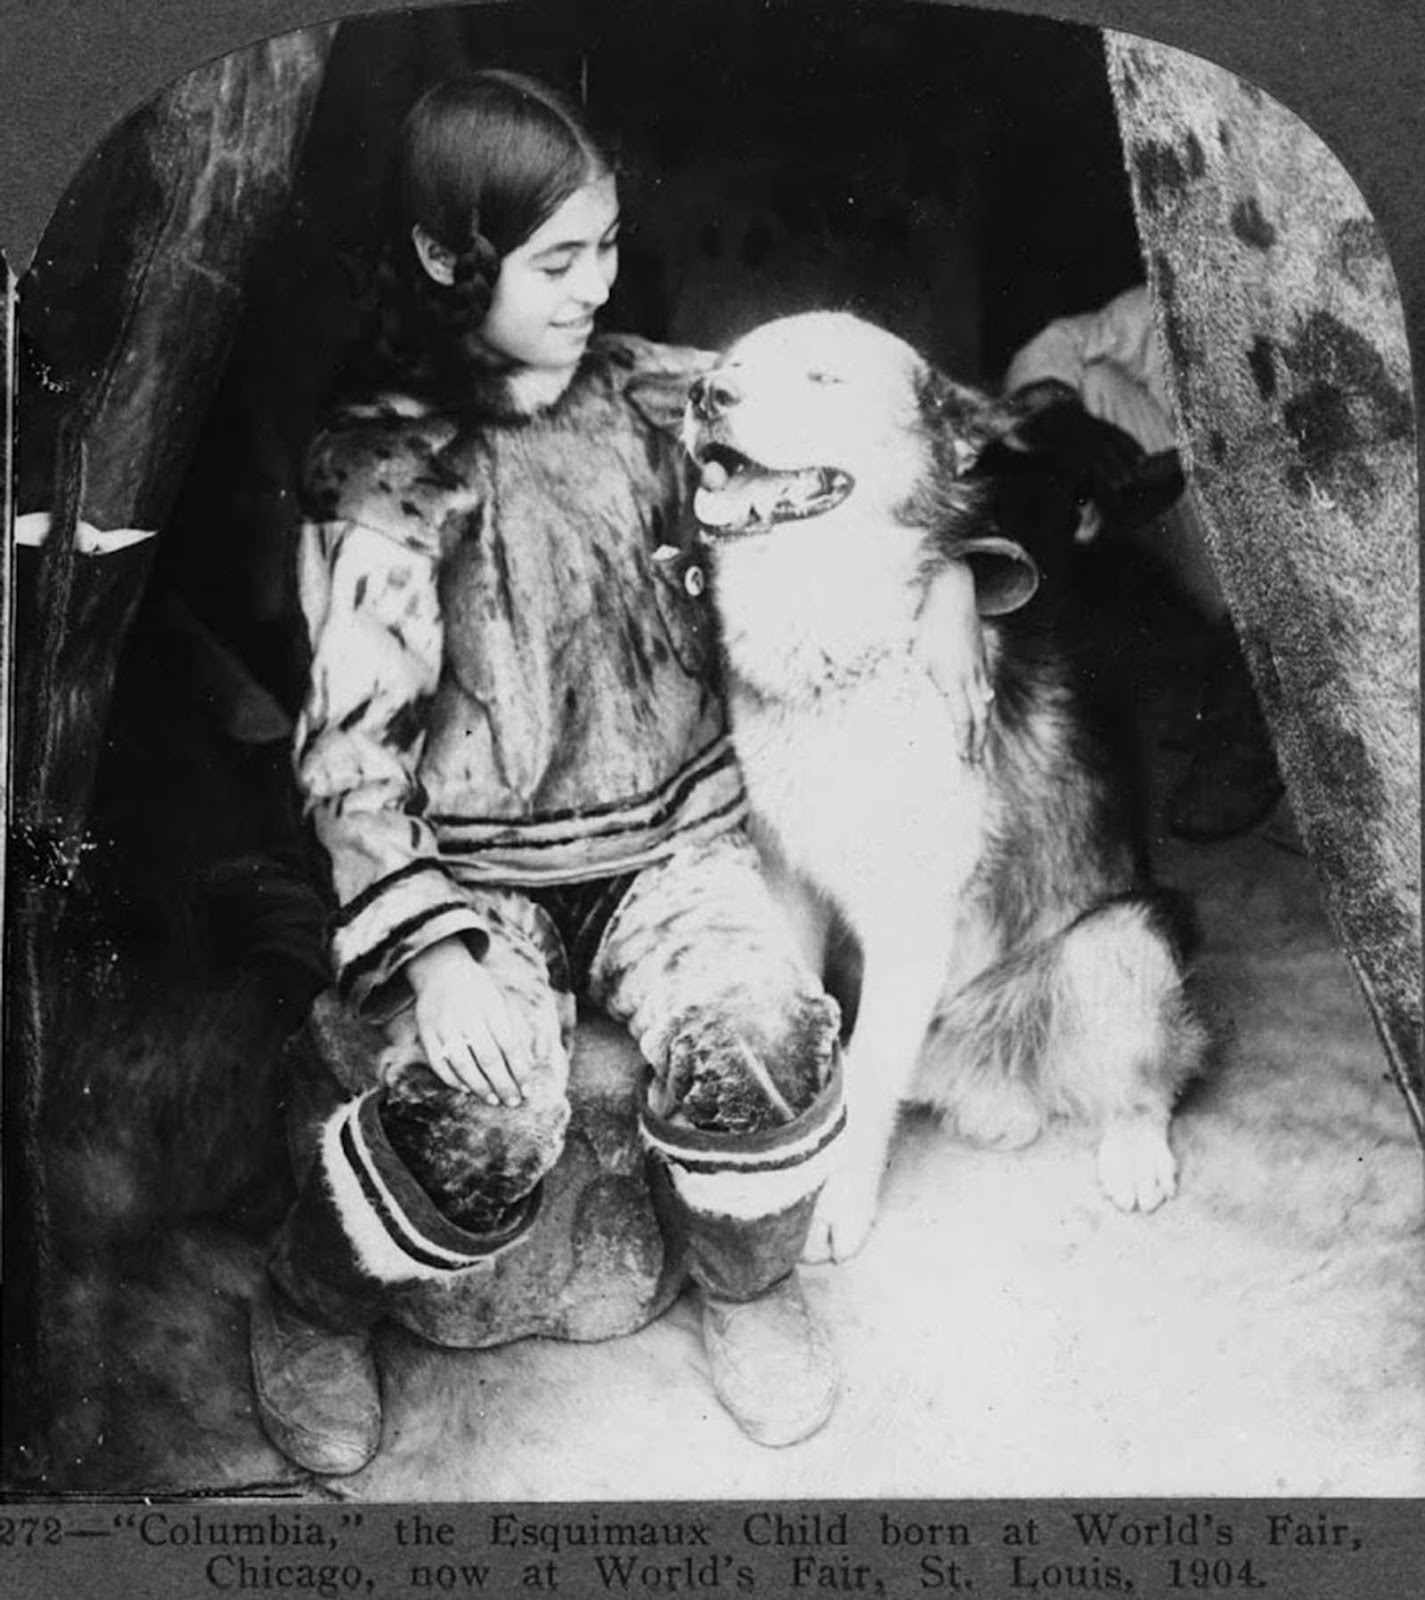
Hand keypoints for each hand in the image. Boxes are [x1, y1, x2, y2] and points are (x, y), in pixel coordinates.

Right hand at [404, 939, 531, 1105]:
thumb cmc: (481, 992)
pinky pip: (440, 1064)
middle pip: (488, 1057)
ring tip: (494, 1100)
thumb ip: (519, 1029)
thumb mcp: (504, 1001)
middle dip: (503, 1083)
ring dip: (480, 1087)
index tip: (528, 1089)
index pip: (510, 1044)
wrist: (442, 971)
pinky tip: (467, 1089)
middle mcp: (467, 1015)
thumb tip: (532, 1062)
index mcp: (492, 1005)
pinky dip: (453, 1080)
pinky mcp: (427, 1033)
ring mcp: (444, 1025)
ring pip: (463, 1064)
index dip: (520, 1069)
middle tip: (513, 1102)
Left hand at [918, 561, 991, 762]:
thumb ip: (911, 683)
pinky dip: (985, 705)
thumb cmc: (929, 626)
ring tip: (980, 744)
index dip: (963, 740)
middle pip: (980, 718)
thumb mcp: (915, 656)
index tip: (962, 757)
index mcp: (953, 680)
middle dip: (978, 742)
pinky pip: (987, 688)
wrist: (953, 596)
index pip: (962, 719)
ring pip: (986, 704)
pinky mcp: (982, 659)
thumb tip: (900, 707)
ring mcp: (980, 668)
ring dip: (984, 726)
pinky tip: (983, 709)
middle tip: (975, 762)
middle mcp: (971, 678)